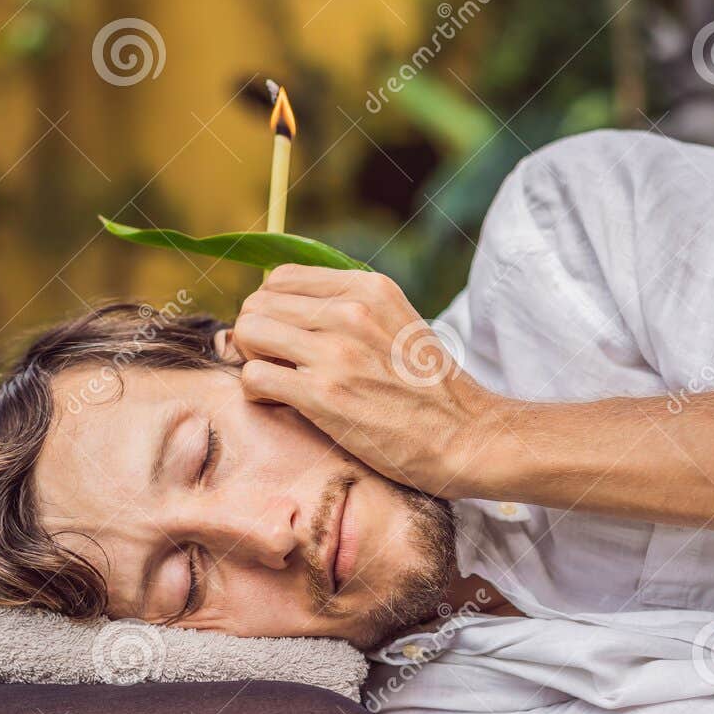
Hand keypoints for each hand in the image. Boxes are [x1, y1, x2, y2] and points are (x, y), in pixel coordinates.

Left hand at [230, 265, 508, 497]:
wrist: (466, 436)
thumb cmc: (428, 388)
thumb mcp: (397, 321)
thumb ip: (350, 307)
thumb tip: (289, 306)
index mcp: (368, 288)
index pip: (281, 277)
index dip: (272, 309)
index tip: (284, 338)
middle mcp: (350, 311)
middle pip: (258, 303)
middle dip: (256, 335)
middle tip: (275, 364)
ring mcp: (336, 352)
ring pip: (248, 332)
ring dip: (252, 360)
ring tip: (277, 382)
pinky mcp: (324, 396)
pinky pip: (254, 377)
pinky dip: (256, 393)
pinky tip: (278, 405)